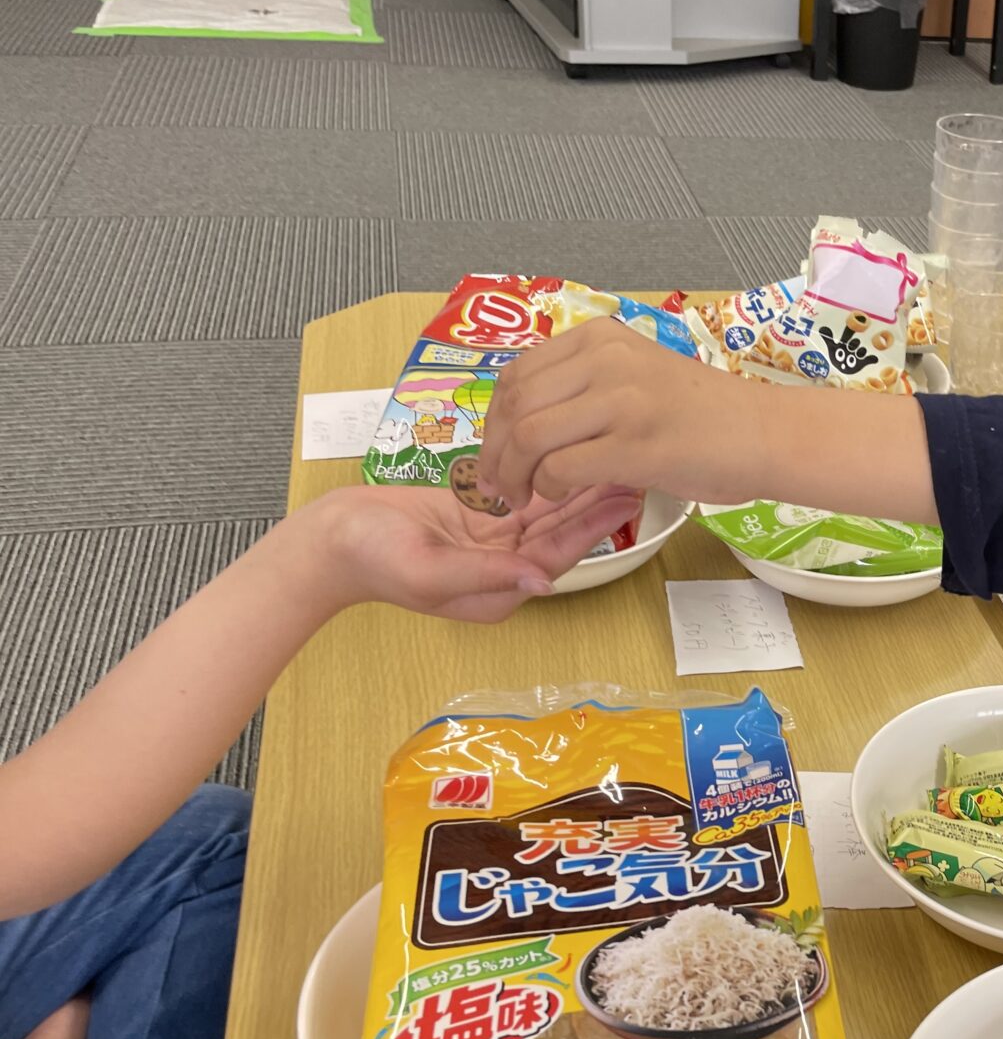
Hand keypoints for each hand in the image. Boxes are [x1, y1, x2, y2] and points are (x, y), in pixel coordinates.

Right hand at [297, 482, 643, 622]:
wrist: (328, 541)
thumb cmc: (372, 559)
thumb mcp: (430, 571)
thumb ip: (487, 575)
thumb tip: (542, 580)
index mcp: (500, 589)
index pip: (558, 553)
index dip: (594, 525)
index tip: (627, 493)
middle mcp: (504, 566)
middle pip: (560, 530)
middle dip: (598, 499)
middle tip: (638, 463)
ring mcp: (490, 538)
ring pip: (546, 508)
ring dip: (578, 482)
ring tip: (615, 452)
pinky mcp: (475, 514)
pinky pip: (521, 492)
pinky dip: (547, 472)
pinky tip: (572, 449)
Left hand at [477, 317, 753, 512]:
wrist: (765, 434)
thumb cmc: (707, 415)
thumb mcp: (638, 375)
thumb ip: (587, 385)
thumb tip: (529, 422)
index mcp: (600, 338)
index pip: (518, 374)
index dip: (495, 421)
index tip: (496, 453)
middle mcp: (606, 360)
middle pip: (517, 406)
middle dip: (496, 454)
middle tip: (499, 487)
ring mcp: (621, 400)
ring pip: (531, 437)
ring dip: (516, 476)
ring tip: (523, 498)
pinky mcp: (635, 444)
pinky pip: (562, 468)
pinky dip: (549, 489)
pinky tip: (559, 497)